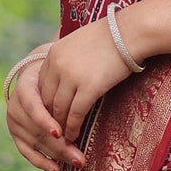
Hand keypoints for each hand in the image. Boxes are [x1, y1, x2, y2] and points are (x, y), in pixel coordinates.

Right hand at [6, 56, 83, 170]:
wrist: (37, 80)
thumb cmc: (56, 80)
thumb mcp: (60, 79)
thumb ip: (67, 90)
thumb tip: (87, 102)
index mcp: (24, 88)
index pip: (33, 107)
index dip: (45, 121)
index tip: (60, 133)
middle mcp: (15, 107)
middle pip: (37, 131)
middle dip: (60, 146)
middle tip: (81, 158)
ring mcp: (14, 124)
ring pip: (36, 143)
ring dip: (57, 155)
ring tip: (77, 162)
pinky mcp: (16, 136)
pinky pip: (27, 153)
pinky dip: (42, 162)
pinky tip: (56, 170)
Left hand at [37, 18, 133, 143]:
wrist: (129, 32)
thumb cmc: (111, 36)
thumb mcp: (79, 43)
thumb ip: (69, 58)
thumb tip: (69, 74)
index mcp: (53, 53)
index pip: (41, 85)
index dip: (44, 103)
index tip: (50, 115)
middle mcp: (58, 65)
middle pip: (47, 99)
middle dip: (50, 118)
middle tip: (54, 131)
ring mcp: (72, 77)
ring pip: (59, 109)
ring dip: (61, 126)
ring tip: (64, 138)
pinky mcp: (89, 87)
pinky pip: (76, 113)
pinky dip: (73, 126)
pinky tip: (75, 134)